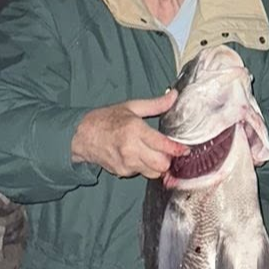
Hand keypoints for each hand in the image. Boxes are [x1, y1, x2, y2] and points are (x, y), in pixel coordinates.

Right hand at [71, 91, 189, 178]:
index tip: (186, 150)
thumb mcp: (131, 107)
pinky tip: (139, 156)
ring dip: (158, 165)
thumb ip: (155, 104)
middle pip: (161, 164)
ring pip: (154, 173)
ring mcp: (126, 163)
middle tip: (168, 151)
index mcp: (135, 130)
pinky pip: (141, 173)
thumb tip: (174, 96)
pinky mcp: (122, 172)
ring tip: (154, 154)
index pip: (163, 145)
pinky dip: (145, 167)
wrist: (82, 136)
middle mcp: (131, 149)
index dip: (177, 150)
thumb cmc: (106, 119)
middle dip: (168, 159)